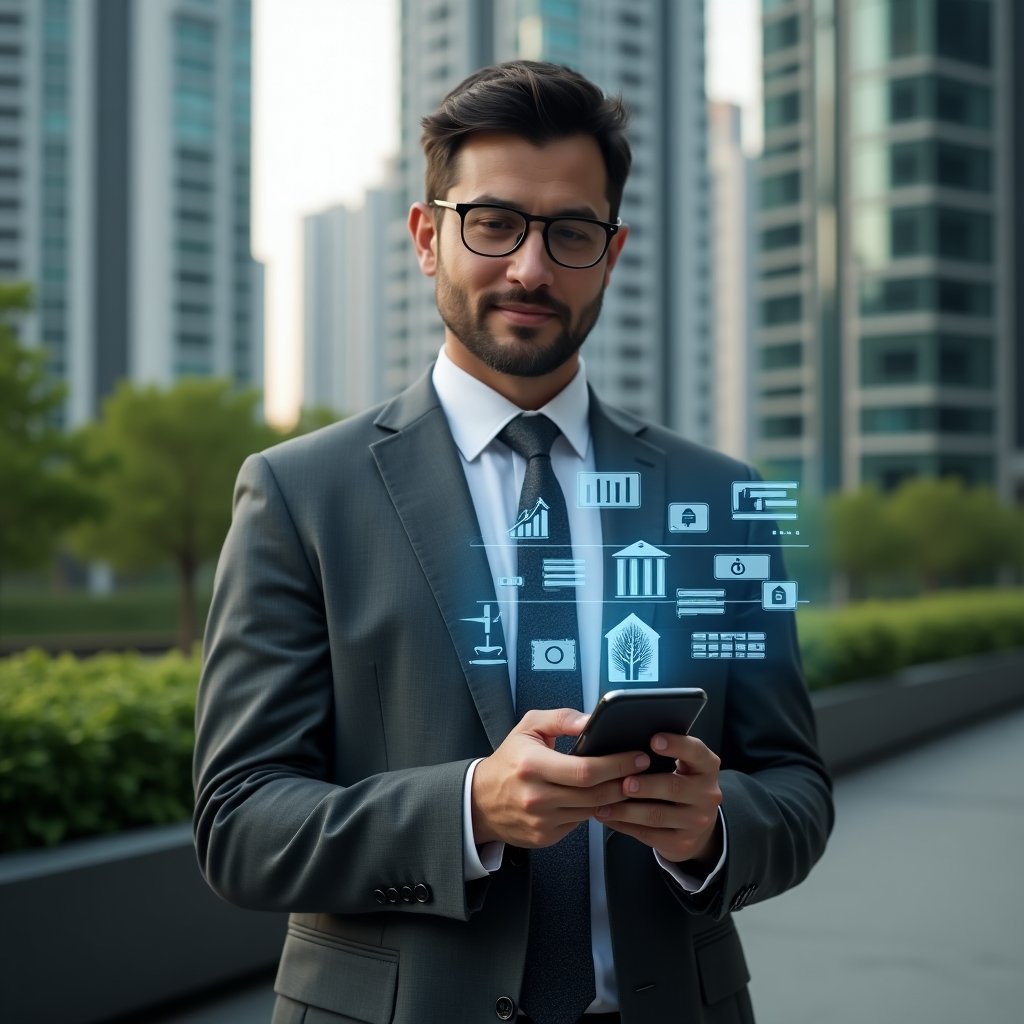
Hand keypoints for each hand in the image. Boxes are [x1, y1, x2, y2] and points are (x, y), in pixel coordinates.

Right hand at [471, 708, 649, 847]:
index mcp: (532, 765)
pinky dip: (594, 811)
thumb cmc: (509, 759)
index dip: (616, 764)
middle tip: (642, 770)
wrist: (480, 800)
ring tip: (630, 783)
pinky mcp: (545, 837)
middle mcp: (536, 796)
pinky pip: (579, 823)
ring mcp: (541, 821)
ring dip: (614, 798)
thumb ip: (562, 718)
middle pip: (594, 795)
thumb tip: (592, 720)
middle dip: (624, 782)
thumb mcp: (529, 727)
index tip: (637, 757)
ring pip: (591, 811)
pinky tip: (604, 798)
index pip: (585, 770)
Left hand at [595, 734, 721, 865]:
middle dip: (647, 785)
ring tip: (603, 804)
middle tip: (625, 783)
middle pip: (674, 787)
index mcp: (706, 767)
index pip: (695, 752)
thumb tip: (626, 740)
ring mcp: (696, 821)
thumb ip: (664, 753)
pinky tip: (609, 817)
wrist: (696, 823)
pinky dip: (625, 825)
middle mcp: (707, 794)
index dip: (676, 745)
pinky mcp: (682, 843)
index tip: (654, 740)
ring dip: (627, 810)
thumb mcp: (683, 764)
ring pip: (657, 815)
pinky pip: (649, 834)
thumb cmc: (679, 783)